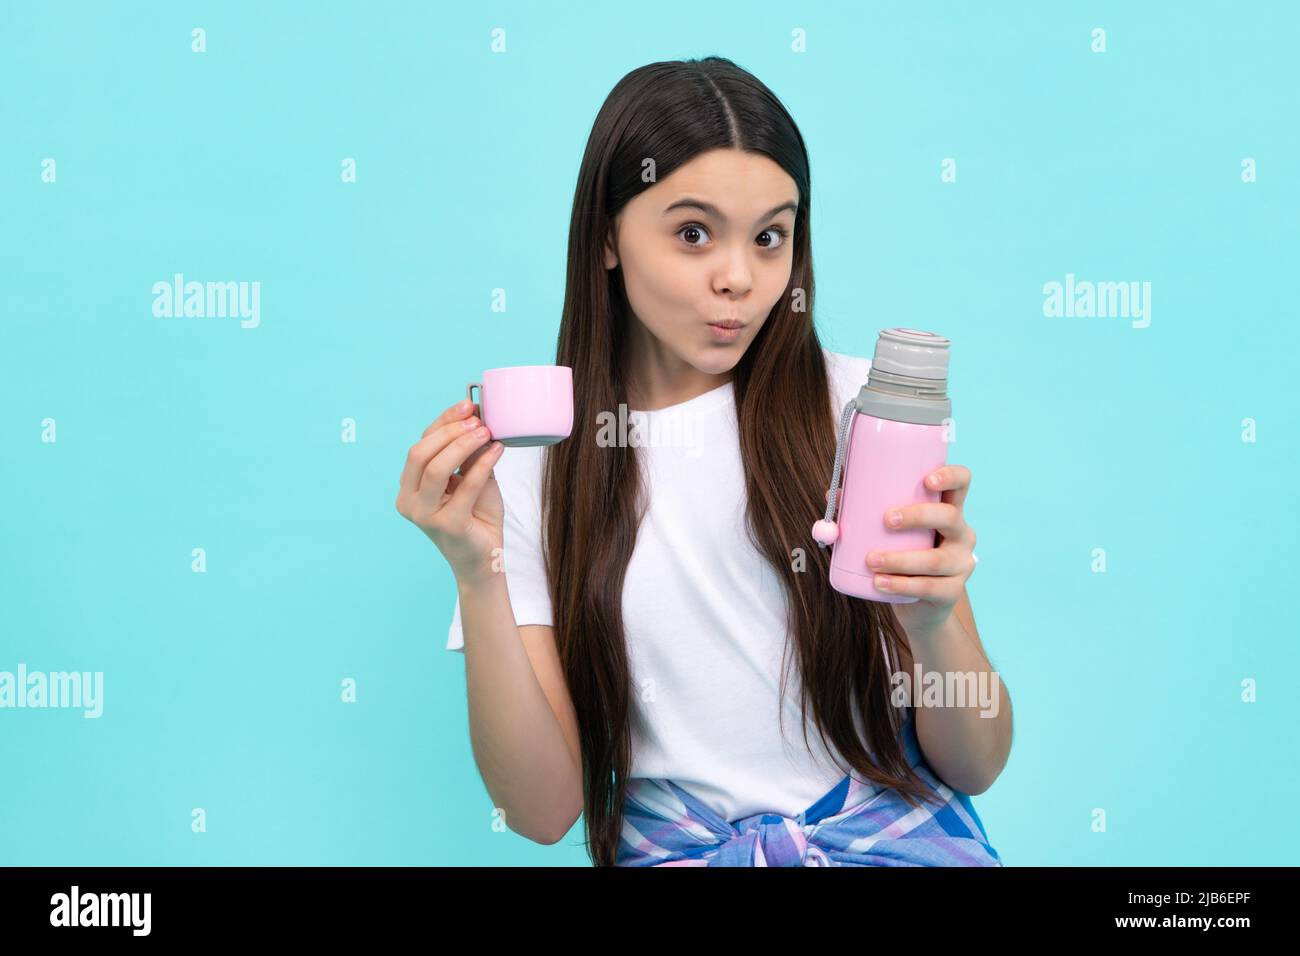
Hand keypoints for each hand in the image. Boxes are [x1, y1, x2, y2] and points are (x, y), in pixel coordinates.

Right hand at [395, 396, 505, 583]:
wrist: (485, 558)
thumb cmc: (476, 517)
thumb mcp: (471, 478)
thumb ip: (469, 453)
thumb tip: (477, 417)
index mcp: (409, 487)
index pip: (421, 445)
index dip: (443, 422)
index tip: (467, 405)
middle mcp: (409, 501)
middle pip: (421, 453)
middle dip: (450, 431)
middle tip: (478, 420)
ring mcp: (425, 515)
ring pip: (437, 468)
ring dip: (463, 445)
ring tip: (487, 432)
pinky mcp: (448, 524)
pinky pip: (465, 486)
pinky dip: (482, 464)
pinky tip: (497, 451)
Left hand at [865, 465, 977, 638]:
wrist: (919, 606)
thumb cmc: (904, 555)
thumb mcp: (890, 532)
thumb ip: (864, 512)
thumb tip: (833, 494)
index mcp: (949, 510)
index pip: (962, 483)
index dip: (950, 476)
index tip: (927, 480)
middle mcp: (962, 534)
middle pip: (949, 517)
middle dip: (918, 516)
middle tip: (887, 520)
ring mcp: (960, 564)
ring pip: (935, 560)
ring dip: (901, 559)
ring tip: (872, 560)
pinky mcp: (952, 592)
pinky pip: (928, 588)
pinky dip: (901, 585)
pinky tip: (880, 582)